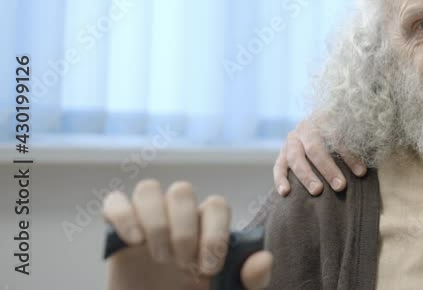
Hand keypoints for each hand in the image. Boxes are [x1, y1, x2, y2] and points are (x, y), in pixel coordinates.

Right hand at [102, 180, 272, 289]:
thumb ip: (249, 278)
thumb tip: (264, 259)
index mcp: (205, 226)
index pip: (216, 205)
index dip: (214, 233)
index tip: (209, 268)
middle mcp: (176, 216)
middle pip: (182, 190)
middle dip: (183, 230)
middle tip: (182, 264)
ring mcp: (145, 219)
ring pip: (149, 188)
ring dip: (155, 223)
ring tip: (159, 258)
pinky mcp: (117, 230)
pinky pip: (114, 201)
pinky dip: (123, 217)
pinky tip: (132, 243)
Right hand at [273, 117, 366, 195]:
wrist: (313, 127)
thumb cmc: (335, 136)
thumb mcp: (345, 135)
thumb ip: (353, 149)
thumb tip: (362, 171)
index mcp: (323, 121)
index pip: (336, 138)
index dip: (349, 156)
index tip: (361, 172)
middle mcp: (304, 129)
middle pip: (315, 148)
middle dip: (328, 168)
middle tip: (340, 186)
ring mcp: (290, 142)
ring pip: (295, 158)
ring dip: (306, 175)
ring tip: (317, 191)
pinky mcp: (281, 155)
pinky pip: (278, 167)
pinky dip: (280, 180)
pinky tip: (285, 192)